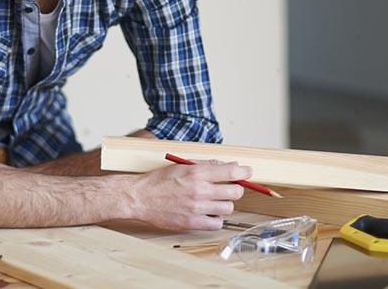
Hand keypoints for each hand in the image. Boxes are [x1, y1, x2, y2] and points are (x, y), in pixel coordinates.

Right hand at [126, 161, 250, 230]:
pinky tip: (208, 213)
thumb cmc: (159, 181)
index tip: (248, 172)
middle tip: (229, 188)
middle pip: (235, 191)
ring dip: (225, 204)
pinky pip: (217, 223)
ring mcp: (197, 208)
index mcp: (196, 173)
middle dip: (235, 189)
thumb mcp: (182, 166)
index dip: (244, 171)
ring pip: (228, 208)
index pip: (231, 171)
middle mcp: (199, 190)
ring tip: (214, 201)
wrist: (139, 197)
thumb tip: (228, 166)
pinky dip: (216, 219)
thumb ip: (206, 165)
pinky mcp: (192, 222)